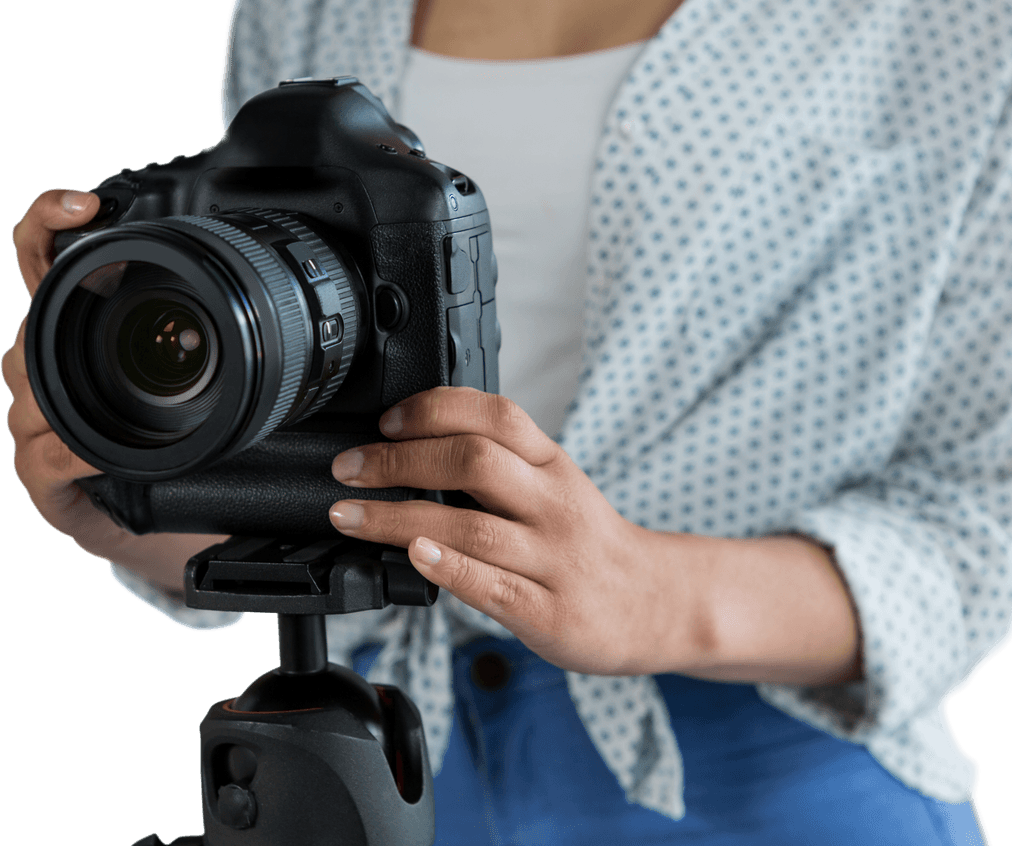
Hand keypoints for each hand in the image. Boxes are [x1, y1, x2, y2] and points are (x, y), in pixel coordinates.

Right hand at [4, 190, 215, 593]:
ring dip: (67, 379)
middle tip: (105, 300)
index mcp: (80, 334)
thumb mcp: (194, 380)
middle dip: (62, 311)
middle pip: (30, 323)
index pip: (44, 262)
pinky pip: (48, 453)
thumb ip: (214, 335)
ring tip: (108, 380)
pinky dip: (75, 449)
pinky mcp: (42, 474)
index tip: (87, 203)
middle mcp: (49, 371)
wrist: (156, 524)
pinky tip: (97, 449)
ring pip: (30, 382)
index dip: (51, 221)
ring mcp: (39, 422)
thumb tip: (284, 296)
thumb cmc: (171, 442)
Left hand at [328, 386, 712, 675]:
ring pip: (470, 527)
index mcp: (554, 465)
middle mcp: (554, 504)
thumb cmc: (589, 542)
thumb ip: (502, 465)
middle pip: (475, 462)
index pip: (496, 415)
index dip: (435, 409)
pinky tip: (412, 556)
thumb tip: (415, 448)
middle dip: (400, 460)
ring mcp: (552, 558)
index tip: (387, 421)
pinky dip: (447, 567)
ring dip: (399, 517)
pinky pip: (491, 585)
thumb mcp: (557, 485)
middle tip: (349, 468)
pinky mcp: (547, 609)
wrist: (653, 603)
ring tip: (350, 515)